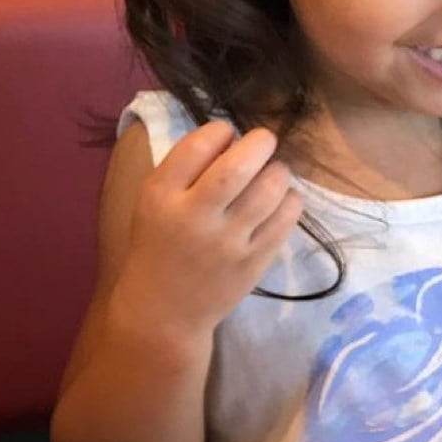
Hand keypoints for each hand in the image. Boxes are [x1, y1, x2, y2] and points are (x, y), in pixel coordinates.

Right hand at [114, 121, 303, 337]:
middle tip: (264, 141)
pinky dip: (290, 200)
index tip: (226, 134)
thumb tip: (232, 137)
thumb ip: (182, 171)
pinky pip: (286, 218)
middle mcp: (193, 217)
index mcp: (160, 197)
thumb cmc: (157, 247)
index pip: (197, 146)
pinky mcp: (253, 262)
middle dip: (259, 142)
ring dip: (278, 171)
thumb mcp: (151, 204)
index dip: (220, 130)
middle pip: (238, 166)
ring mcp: (227, 243)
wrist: (164, 311)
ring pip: (270, 190)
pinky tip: (280, 199)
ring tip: (272, 172)